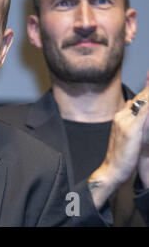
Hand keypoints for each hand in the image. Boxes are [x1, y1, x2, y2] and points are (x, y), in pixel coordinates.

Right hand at [89, 83, 148, 207]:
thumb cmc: (121, 156)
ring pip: (143, 101)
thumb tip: (131, 103)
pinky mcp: (131, 129)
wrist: (112, 170)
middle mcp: (121, 116)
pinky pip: (144, 112)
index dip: (148, 87)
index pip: (138, 98)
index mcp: (120, 116)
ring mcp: (125, 121)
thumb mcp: (126, 135)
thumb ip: (130, 119)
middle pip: (142, 96)